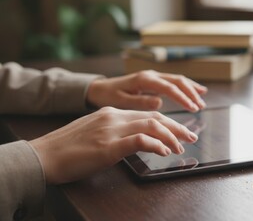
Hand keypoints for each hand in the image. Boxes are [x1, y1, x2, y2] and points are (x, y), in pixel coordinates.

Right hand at [29, 107, 197, 183]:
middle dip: (177, 127)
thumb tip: (137, 140)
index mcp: (112, 113)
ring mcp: (112, 130)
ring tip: (181, 147)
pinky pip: (140, 140)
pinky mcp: (109, 146)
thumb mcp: (95, 133)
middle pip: (155, 117)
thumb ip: (116, 132)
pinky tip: (165, 152)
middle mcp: (114, 117)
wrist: (44, 155)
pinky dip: (157, 145)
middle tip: (191, 137)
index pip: (148, 114)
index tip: (180, 132)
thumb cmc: (68, 148)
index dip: (168, 123)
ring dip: (171, 136)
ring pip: (152, 125)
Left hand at [86, 70, 207, 111]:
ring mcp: (153, 76)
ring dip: (191, 89)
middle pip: (177, 81)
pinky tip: (195, 91)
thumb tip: (159, 102)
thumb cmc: (108, 96)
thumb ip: (140, 102)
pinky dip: (185, 86)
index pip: (169, 88)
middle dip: (191, 93)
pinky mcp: (153, 80)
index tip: (193, 108)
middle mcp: (151, 75)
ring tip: (202, 100)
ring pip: (177, 79)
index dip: (183, 98)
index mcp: (144, 80)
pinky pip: (173, 81)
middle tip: (201, 106)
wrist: (98, 89)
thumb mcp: (121, 102)